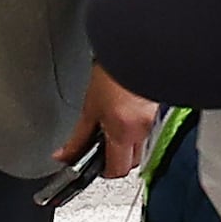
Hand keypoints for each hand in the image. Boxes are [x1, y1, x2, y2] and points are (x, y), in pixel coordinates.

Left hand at [66, 65, 156, 180]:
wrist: (133, 49)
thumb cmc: (113, 71)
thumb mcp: (89, 108)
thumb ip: (78, 137)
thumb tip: (64, 156)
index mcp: (124, 132)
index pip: (116, 170)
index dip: (101, 172)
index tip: (88, 165)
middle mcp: (142, 131)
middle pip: (130, 163)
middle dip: (114, 160)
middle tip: (97, 148)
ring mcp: (152, 121)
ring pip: (138, 146)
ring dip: (123, 143)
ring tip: (108, 125)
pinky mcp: (156, 111)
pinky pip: (144, 130)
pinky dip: (131, 128)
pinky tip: (121, 114)